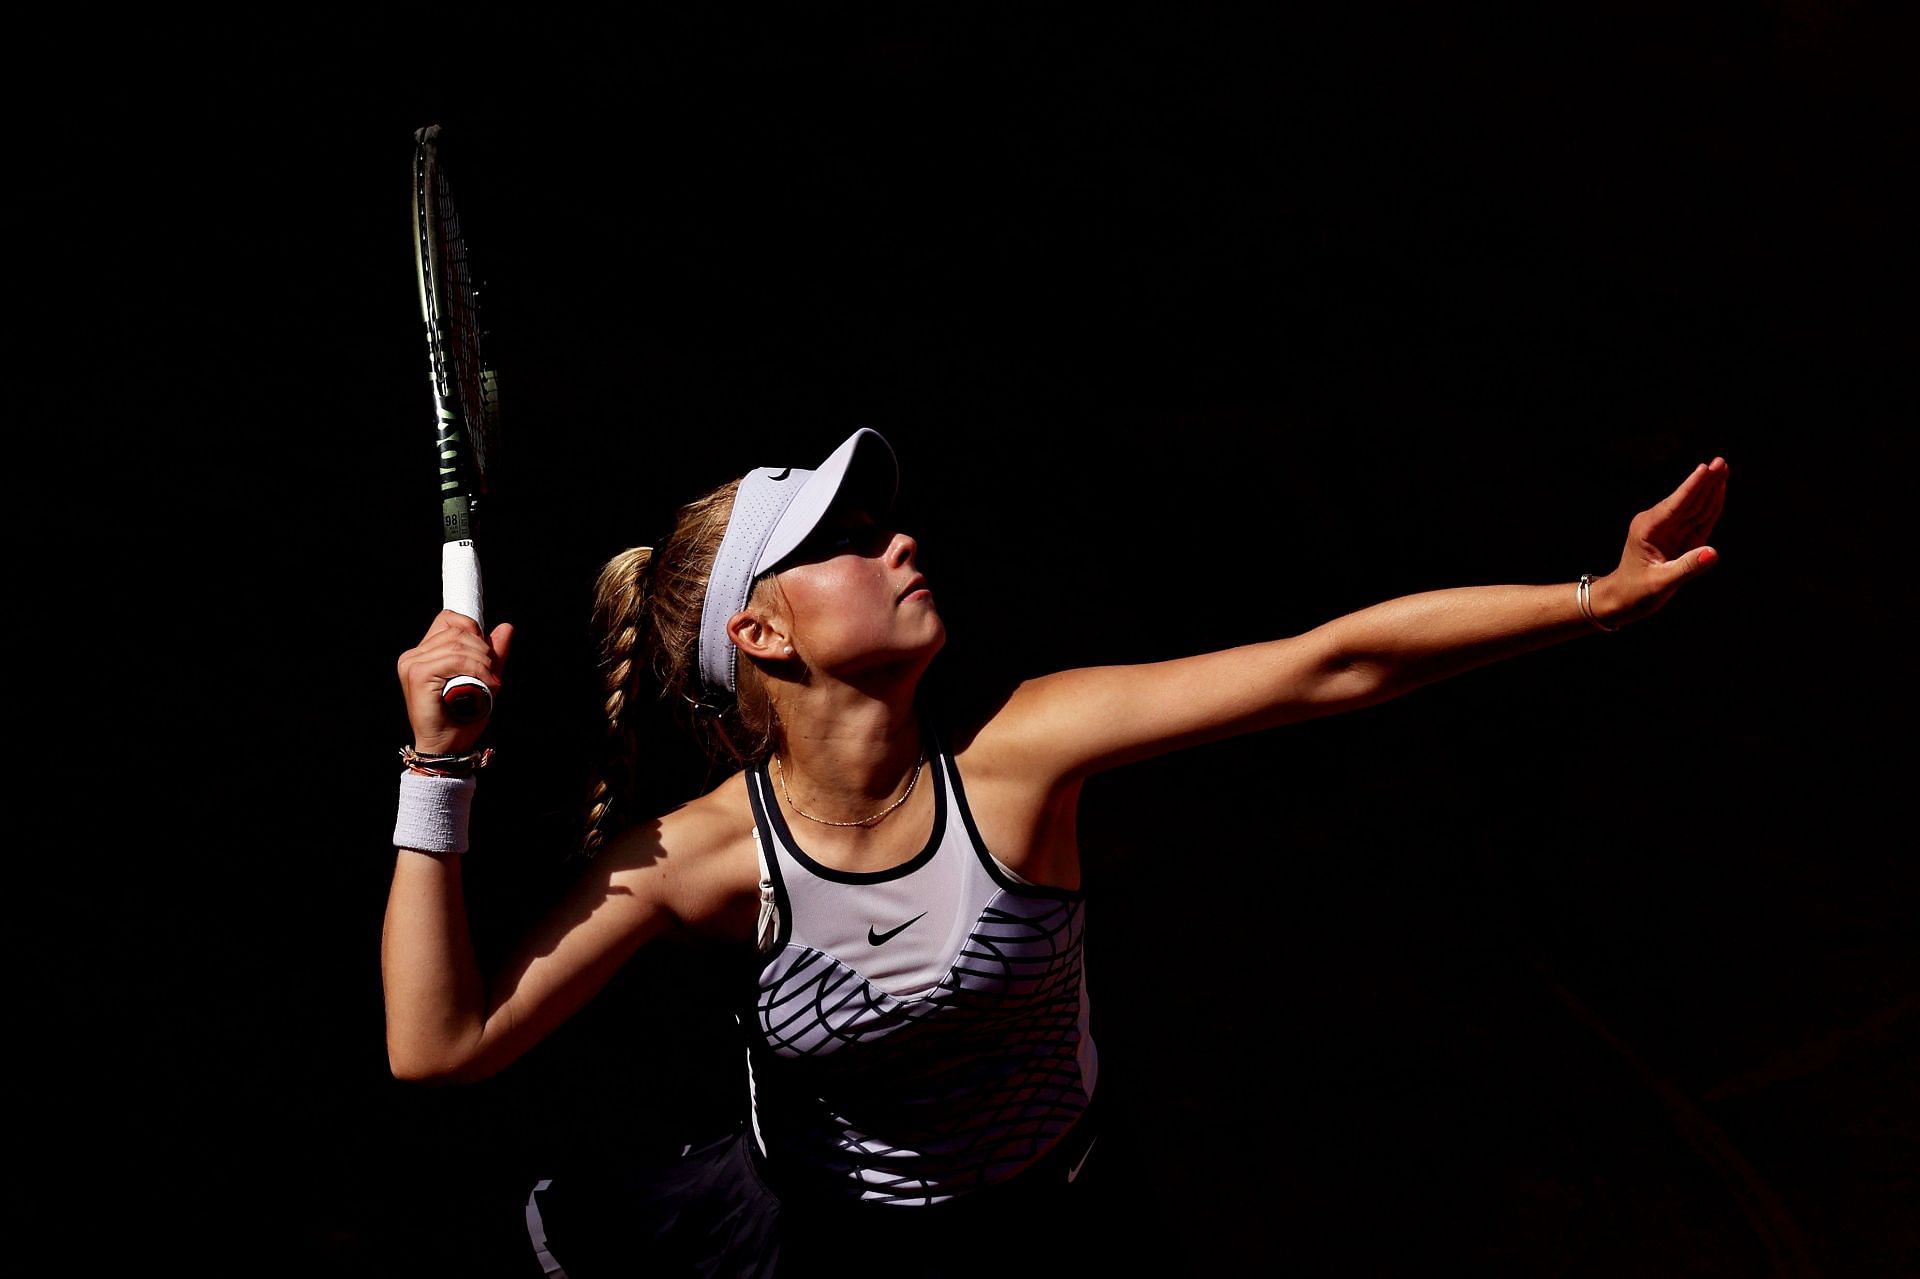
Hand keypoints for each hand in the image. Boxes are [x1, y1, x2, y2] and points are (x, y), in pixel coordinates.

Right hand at [396, 610, 514, 754]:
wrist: (449, 747)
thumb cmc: (462, 716)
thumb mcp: (483, 678)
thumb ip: (493, 654)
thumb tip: (506, 627)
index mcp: (423, 653)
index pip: (449, 620)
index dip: (473, 631)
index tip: (487, 657)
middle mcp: (413, 655)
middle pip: (458, 631)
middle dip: (484, 650)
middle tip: (493, 674)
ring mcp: (412, 664)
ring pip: (458, 644)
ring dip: (483, 662)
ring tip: (491, 682)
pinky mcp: (418, 675)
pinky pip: (454, 659)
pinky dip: (476, 670)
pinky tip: (487, 684)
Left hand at [1595, 456, 1728, 625]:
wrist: (1621, 599)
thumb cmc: (1635, 592)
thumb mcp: (1660, 583)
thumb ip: (1687, 568)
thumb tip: (1713, 553)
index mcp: (1648, 530)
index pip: (1676, 505)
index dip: (1693, 487)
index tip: (1705, 468)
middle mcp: (1658, 524)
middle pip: (1687, 500)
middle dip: (1705, 481)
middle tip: (1721, 461)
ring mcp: (1668, 529)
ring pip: (1694, 506)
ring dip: (1710, 488)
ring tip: (1723, 468)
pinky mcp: (1678, 537)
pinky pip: (1698, 518)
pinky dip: (1711, 505)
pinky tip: (1719, 489)